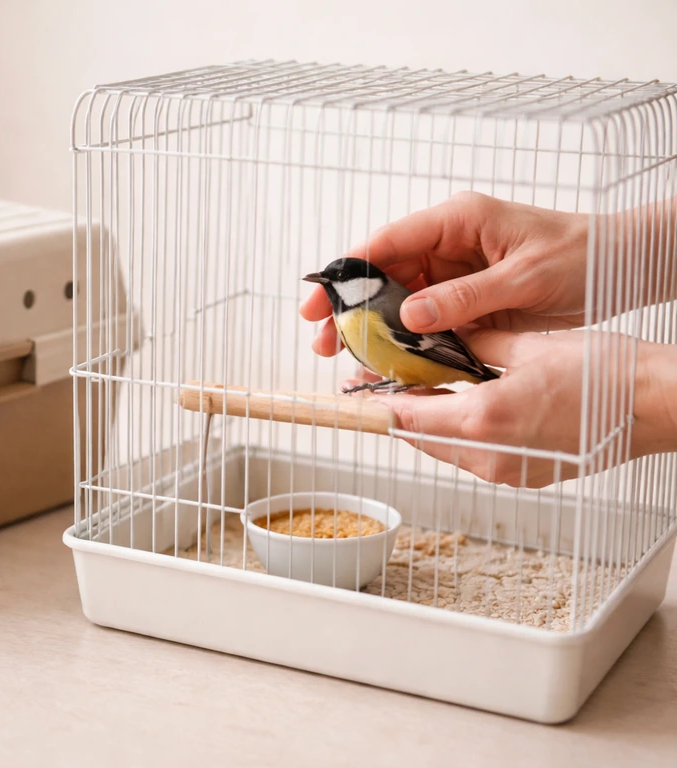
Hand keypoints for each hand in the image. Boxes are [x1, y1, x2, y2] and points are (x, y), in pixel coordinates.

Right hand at [300, 191, 588, 356]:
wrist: (620, 267)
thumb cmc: (582, 255)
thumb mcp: (523, 277)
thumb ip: (464, 297)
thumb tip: (411, 315)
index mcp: (457, 221)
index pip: (388, 241)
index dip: (349, 272)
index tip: (321, 300)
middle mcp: (448, 244)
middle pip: (383, 274)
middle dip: (350, 307)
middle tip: (324, 339)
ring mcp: (454, 273)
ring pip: (398, 300)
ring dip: (372, 328)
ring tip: (347, 358)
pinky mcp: (464, 299)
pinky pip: (424, 320)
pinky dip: (405, 341)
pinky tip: (387, 362)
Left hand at [351, 328, 676, 487]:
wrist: (658, 406)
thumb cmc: (607, 374)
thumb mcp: (527, 346)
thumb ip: (473, 345)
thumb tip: (438, 338)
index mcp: (484, 421)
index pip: (406, 416)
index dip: (375, 401)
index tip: (357, 384)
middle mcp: (490, 456)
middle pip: (419, 436)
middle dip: (398, 406)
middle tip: (380, 377)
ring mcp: (507, 472)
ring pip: (443, 447)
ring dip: (426, 419)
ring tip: (417, 383)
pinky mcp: (522, 475)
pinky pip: (472, 455)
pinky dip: (456, 430)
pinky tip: (457, 402)